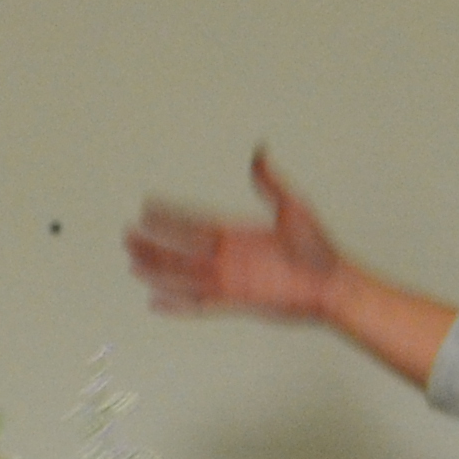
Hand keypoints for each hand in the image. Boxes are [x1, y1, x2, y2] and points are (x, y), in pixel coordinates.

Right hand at [127, 148, 349, 323]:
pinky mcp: (235, 301)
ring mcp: (229, 280)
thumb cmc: (318, 248)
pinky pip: (199, 304)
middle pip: (179, 249)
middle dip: (153, 243)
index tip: (148, 206)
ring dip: (157, 270)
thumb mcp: (293, 207)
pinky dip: (177, 305)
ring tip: (133, 264)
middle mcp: (228, 256)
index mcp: (236, 233)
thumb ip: (271, 183)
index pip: (192, 222)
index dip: (169, 216)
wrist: (330, 285)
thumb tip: (259, 153)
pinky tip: (157, 304)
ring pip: (182, 275)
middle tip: (128, 235)